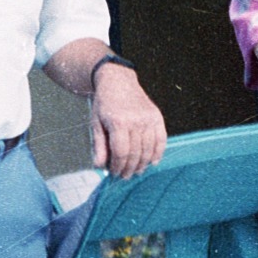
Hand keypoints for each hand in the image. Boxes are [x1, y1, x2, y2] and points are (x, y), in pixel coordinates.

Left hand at [91, 63, 166, 178]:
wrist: (118, 81)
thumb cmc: (105, 104)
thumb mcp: (96, 123)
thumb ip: (98, 146)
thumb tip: (99, 166)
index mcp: (118, 122)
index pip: (121, 153)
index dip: (118, 166)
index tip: (114, 173)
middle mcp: (136, 121)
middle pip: (136, 153)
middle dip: (129, 168)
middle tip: (125, 176)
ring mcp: (148, 118)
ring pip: (149, 149)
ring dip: (143, 164)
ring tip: (137, 171)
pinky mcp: (157, 117)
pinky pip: (161, 139)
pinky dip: (158, 153)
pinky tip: (153, 162)